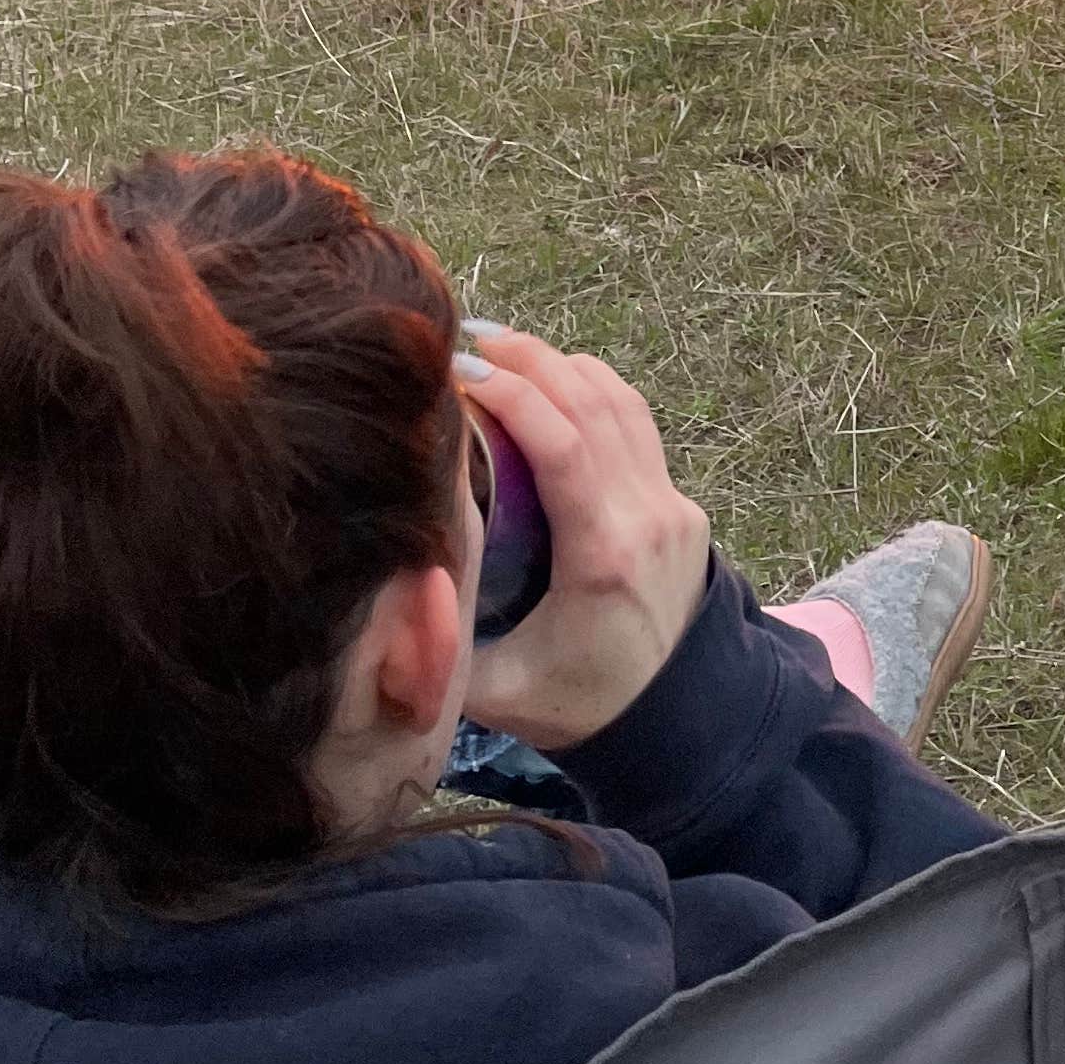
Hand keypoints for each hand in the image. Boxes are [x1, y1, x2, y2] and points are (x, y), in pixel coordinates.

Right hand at [455, 331, 711, 753]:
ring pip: (621, 402)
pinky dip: (594, 388)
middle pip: (593, 404)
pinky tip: (552, 380)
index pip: (565, 444)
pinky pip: (637, 423)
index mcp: (603, 555)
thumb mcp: (498, 692)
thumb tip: (384, 588)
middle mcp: (647, 516)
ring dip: (562, 365)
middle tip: (468, 340)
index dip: (514, 395)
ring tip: (502, 349)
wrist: (680, 723)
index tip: (459, 371)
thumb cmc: (580, 707)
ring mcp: (671, 504)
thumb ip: (442, 647)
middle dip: (530, 360)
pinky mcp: (679, 503)